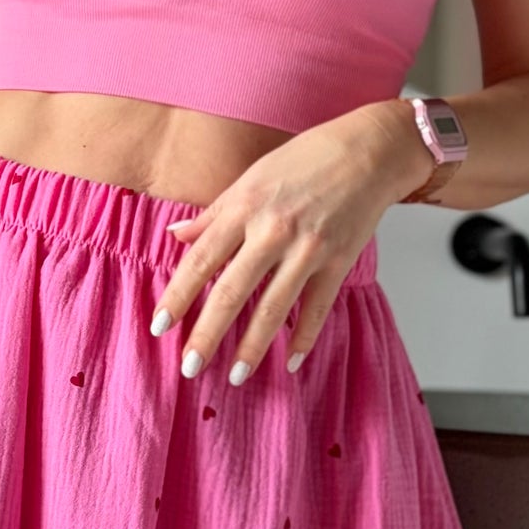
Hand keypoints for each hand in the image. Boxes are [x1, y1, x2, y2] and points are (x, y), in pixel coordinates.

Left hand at [149, 103, 429, 382]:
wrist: (368, 151)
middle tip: (189, 367)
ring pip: (273, 308)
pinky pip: (317, 308)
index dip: (178, 295)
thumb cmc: (306, 159)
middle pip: (232, 291)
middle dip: (208, 333)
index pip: (201, 259)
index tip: (159, 325)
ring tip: (235, 376)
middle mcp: (273, 230)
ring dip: (252, 347)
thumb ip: (214, 213)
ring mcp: (308, 249)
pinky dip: (303, 337)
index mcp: (245, 206)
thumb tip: (176, 236)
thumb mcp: (252, 177)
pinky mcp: (339, 262)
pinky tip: (289, 360)